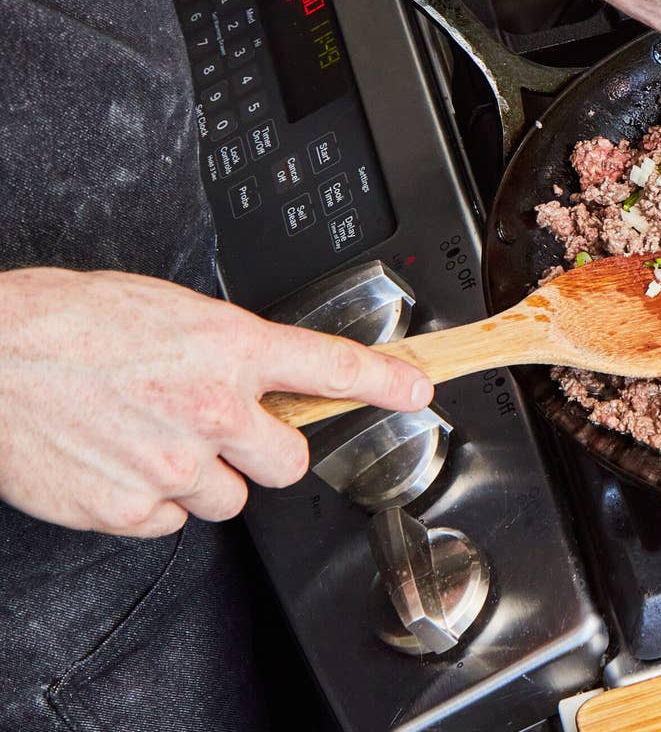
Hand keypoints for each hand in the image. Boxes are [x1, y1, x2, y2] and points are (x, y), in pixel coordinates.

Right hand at [0, 268, 433, 536]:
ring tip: (149, 440)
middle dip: (264, 452)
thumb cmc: (68, 322)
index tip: (419, 390)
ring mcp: (172, 464)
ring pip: (229, 500)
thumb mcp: (171, 311)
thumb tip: (265, 374)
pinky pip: (170, 523)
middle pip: (288, 462)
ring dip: (203, 479)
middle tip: (222, 432)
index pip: (332, 366)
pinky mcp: (128, 508)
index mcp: (228, 346)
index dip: (386, 381)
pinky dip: (149, 502)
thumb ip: (229, 348)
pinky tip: (117, 464)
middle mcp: (212, 408)